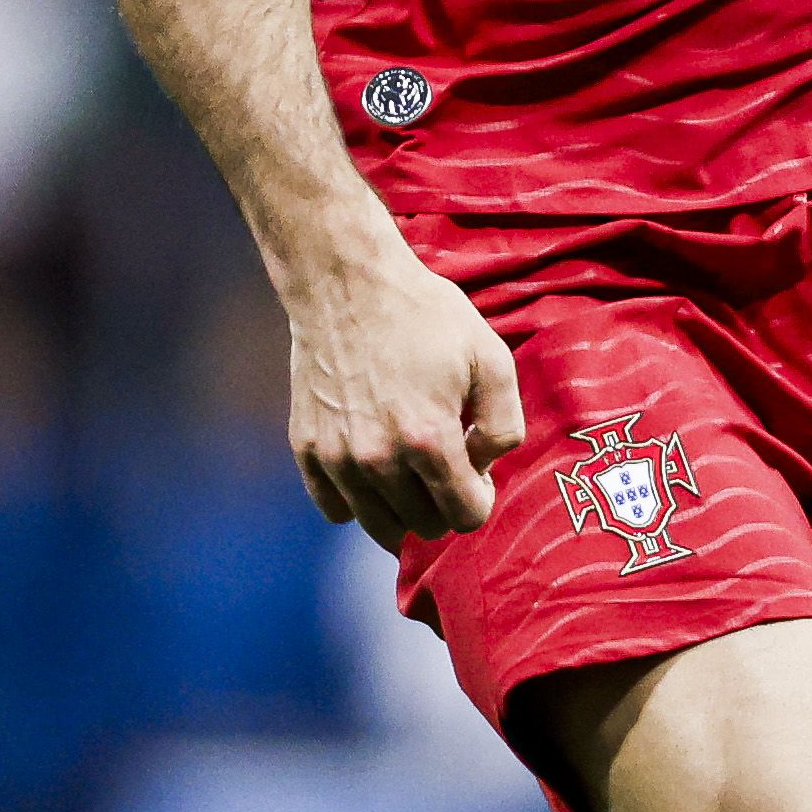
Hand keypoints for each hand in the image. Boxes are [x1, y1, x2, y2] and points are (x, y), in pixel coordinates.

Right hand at [281, 226, 526, 533]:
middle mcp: (379, 461)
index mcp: (429, 440)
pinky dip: (358, 503)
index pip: (465, 516)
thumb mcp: (491, 357)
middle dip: (444, 503)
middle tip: (444, 461)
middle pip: (425, 525)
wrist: (345, 284)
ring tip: (411, 471)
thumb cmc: (424, 316)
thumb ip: (504, 423)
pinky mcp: (306, 449)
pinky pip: (334, 509)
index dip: (480, 499)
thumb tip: (484, 464)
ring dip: (404, 510)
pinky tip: (372, 471)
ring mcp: (337, 458)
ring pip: (379, 527)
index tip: (476, 472)